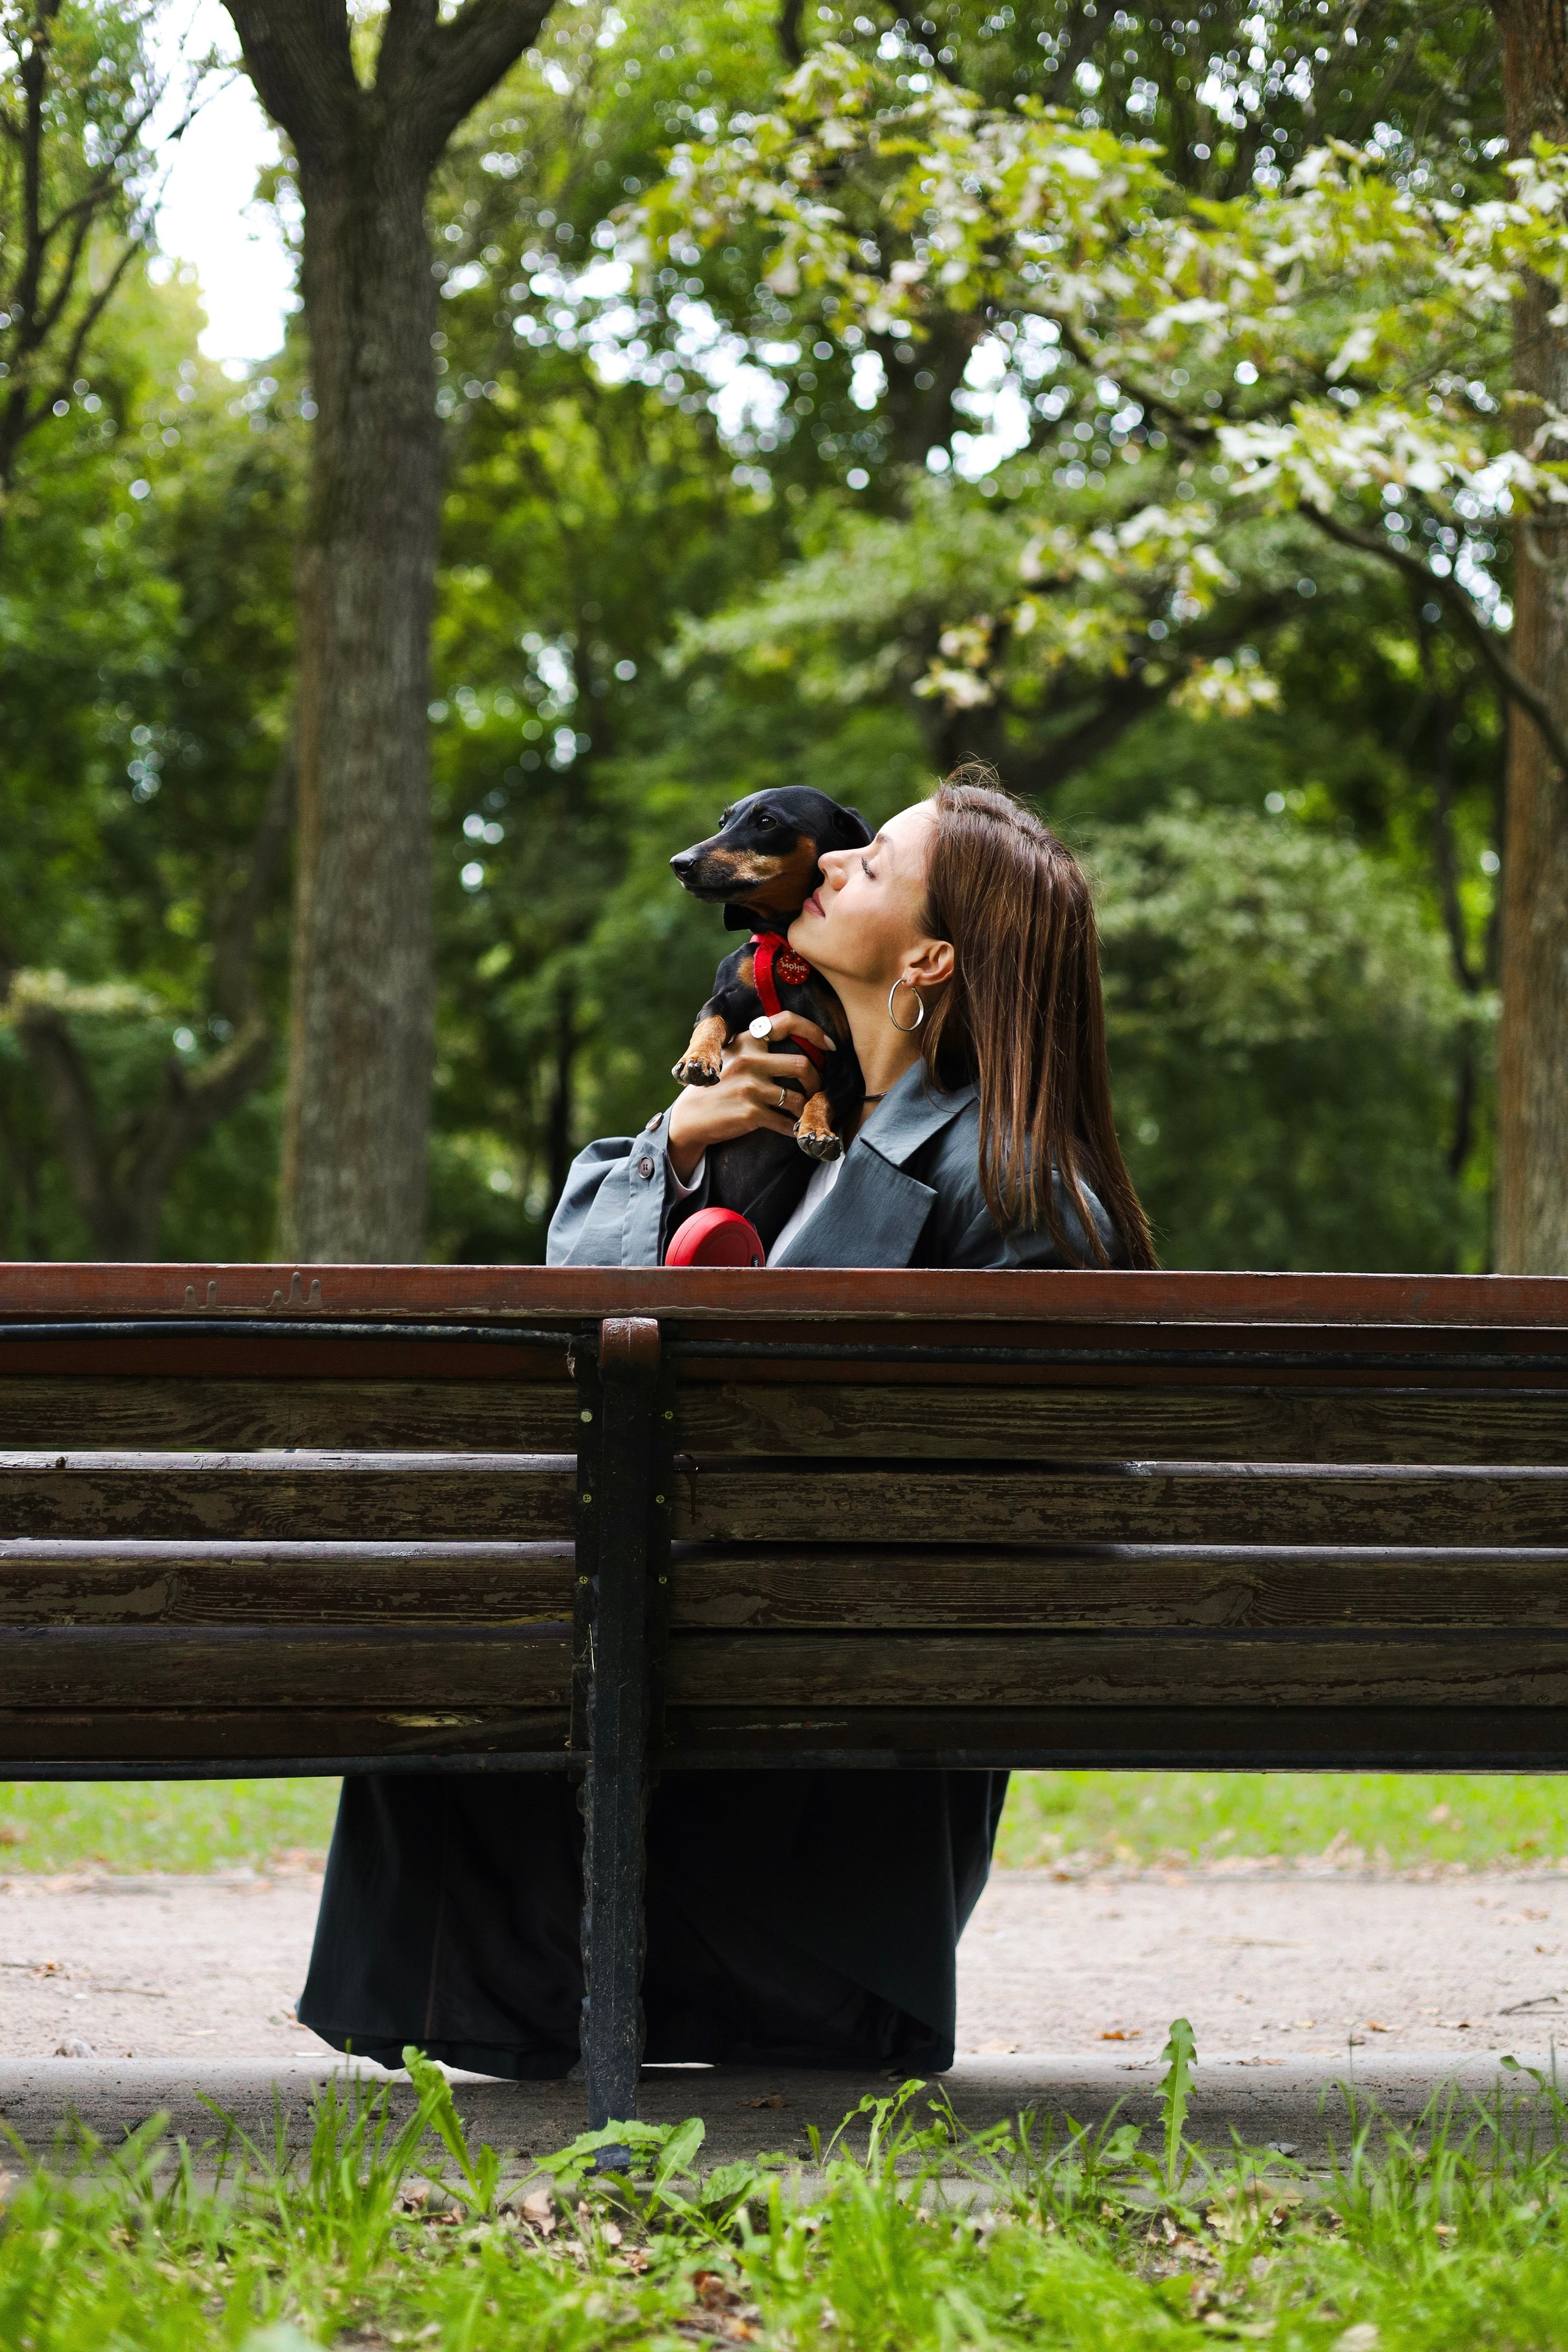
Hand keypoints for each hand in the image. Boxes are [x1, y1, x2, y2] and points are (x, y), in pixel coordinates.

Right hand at [666, 1011, 834, 1181]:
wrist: (690, 1117)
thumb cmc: (717, 1086)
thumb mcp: (732, 1056)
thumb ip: (758, 1048)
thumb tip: (802, 1051)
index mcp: (746, 1041)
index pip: (787, 1022)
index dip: (814, 1031)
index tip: (829, 1046)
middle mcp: (749, 1060)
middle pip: (802, 1064)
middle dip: (816, 1081)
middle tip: (816, 1090)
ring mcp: (750, 1087)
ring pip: (798, 1098)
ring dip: (805, 1108)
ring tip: (803, 1112)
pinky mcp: (750, 1113)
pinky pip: (786, 1122)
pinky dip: (794, 1128)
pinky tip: (792, 1129)